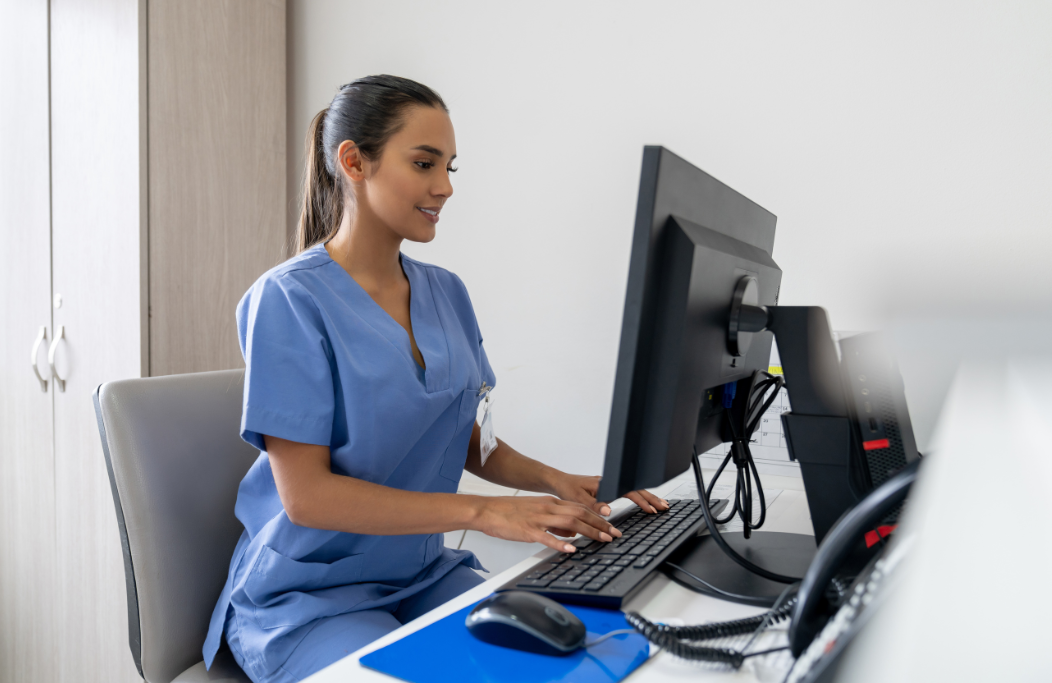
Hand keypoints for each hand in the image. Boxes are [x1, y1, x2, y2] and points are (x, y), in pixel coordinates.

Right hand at [473, 495, 622, 553]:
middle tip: (615, 534)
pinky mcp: (527, 530)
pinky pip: (547, 536)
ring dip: (589, 531)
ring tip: (603, 539)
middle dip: (601, 524)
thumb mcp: (537, 512)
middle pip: (580, 514)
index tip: (611, 526)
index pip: (580, 508)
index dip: (598, 517)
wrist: (487, 510)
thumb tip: (572, 534)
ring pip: (570, 522)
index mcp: (551, 503)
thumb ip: (555, 522)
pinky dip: (560, 542)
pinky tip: (571, 549)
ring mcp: (538, 518)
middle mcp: (548, 508)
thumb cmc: (510, 512)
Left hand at [550, 473, 669, 515]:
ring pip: (633, 489)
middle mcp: (610, 483)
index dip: (641, 500)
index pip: (629, 491)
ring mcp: (610, 485)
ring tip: (660, 505)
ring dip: (647, 497)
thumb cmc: (567, 489)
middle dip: (651, 497)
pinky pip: (627, 492)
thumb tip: (609, 511)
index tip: (651, 509)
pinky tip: (644, 503)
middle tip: (664, 507)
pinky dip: (638, 497)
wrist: (559, 482)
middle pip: (635, 488)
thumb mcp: (578, 499)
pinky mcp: (608, 489)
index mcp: (605, 483)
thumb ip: (594, 506)